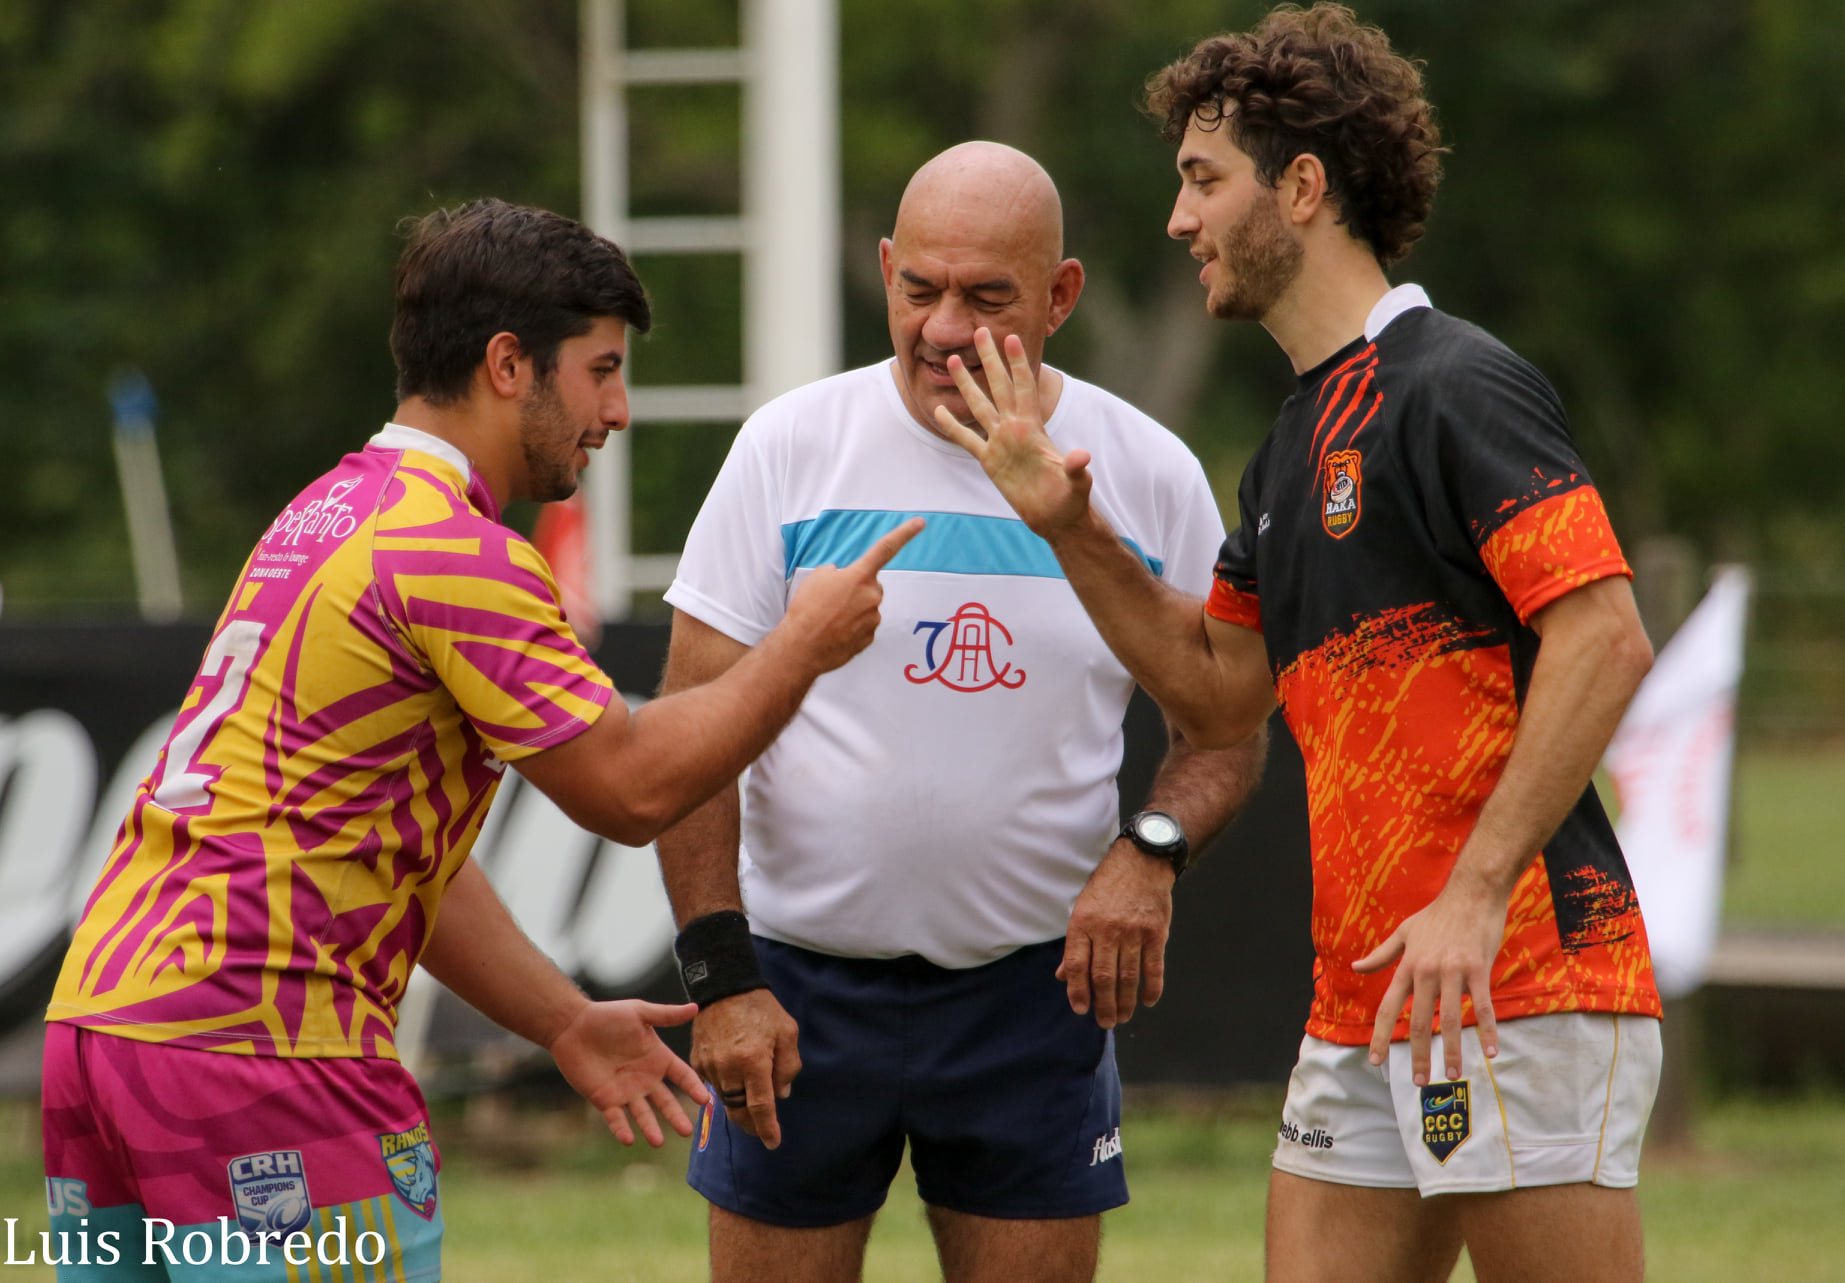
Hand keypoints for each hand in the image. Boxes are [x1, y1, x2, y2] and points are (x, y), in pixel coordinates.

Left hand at [548, 999, 709, 1145]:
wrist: (572, 1026)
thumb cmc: (607, 1015)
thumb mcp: (639, 1012)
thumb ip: (666, 1015)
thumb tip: (695, 1008)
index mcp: (657, 1058)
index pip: (682, 1076)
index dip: (693, 1087)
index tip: (705, 1100)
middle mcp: (645, 1079)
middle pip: (665, 1102)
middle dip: (676, 1117)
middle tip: (687, 1132)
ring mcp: (625, 1092)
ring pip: (643, 1115)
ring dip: (650, 1128)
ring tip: (658, 1142)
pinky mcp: (605, 1100)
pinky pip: (616, 1118)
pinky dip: (622, 1129)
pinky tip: (629, 1139)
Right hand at [690, 988, 801, 1148]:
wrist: (724, 987)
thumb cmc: (761, 1009)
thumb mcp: (787, 1032)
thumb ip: (788, 1066)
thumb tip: (781, 1094)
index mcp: (753, 1061)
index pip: (760, 1106)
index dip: (767, 1127)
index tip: (773, 1143)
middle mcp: (728, 1068)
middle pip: (739, 1110)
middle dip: (751, 1124)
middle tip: (761, 1129)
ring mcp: (709, 1066)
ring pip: (725, 1099)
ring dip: (738, 1106)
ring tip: (751, 1104)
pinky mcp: (696, 1061)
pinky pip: (712, 1085)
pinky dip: (725, 1088)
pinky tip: (735, 1081)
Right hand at [782, 516, 925, 672]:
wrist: (801, 647)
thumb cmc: (806, 609)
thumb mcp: (816, 578)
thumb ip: (837, 572)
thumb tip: (843, 578)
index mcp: (859, 576)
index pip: (885, 549)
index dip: (904, 534)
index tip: (920, 523)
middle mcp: (872, 596)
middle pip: (870, 586)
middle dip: (856, 590)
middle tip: (832, 600)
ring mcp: (873, 618)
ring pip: (866, 608)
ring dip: (852, 610)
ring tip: (829, 618)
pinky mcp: (870, 638)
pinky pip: (863, 626)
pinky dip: (851, 627)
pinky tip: (834, 631)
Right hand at [931, 328, 1093, 538]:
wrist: (1056, 517)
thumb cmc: (1070, 498)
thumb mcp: (1075, 482)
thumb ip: (1075, 468)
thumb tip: (1081, 457)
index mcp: (1033, 427)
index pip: (1024, 387)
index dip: (1018, 363)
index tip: (1010, 336)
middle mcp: (1015, 429)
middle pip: (999, 386)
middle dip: (990, 359)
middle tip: (980, 331)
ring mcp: (1000, 443)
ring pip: (978, 405)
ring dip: (966, 383)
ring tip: (951, 360)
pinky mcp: (989, 461)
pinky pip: (966, 439)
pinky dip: (952, 425)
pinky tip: (938, 409)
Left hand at [1058, 839, 1175, 1028]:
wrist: (1141, 862)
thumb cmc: (1107, 887)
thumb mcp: (1082, 908)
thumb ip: (1074, 944)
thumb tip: (1061, 976)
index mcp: (1082, 923)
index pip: (1076, 965)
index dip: (1077, 991)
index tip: (1081, 1010)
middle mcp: (1106, 929)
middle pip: (1103, 976)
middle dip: (1103, 1005)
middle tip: (1106, 1022)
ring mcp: (1132, 932)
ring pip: (1127, 977)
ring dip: (1125, 1002)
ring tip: (1123, 1016)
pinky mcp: (1155, 933)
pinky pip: (1153, 968)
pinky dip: (1151, 988)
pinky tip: (1147, 1001)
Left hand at [1352, 872, 1508, 1084]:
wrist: (1471, 892)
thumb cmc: (1438, 914)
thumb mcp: (1403, 932)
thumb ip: (1381, 954)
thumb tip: (1356, 967)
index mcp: (1407, 966)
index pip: (1387, 1007)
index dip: (1379, 1036)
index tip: (1375, 1062)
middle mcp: (1426, 971)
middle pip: (1417, 1021)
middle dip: (1417, 1054)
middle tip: (1418, 1082)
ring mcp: (1453, 971)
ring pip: (1450, 1019)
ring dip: (1452, 1051)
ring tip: (1451, 1075)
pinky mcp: (1478, 969)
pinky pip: (1483, 1006)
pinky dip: (1487, 1030)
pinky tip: (1491, 1052)